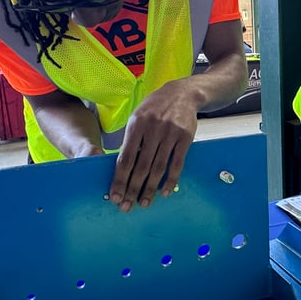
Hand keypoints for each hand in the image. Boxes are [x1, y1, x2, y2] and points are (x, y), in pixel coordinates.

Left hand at [108, 80, 201, 211]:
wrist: (183, 94)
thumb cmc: (156, 108)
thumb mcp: (138, 117)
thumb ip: (131, 140)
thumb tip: (121, 167)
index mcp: (137, 125)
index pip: (125, 158)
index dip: (119, 179)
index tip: (114, 195)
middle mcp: (153, 129)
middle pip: (141, 166)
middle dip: (132, 188)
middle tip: (126, 206)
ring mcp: (170, 134)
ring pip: (158, 168)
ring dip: (150, 188)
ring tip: (144, 203)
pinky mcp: (185, 138)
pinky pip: (177, 164)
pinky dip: (170, 180)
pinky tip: (164, 192)